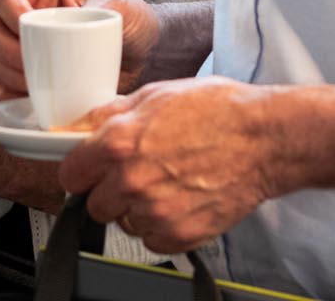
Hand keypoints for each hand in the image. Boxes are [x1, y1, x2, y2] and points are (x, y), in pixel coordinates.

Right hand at [0, 0, 157, 101]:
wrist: (143, 58)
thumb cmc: (130, 22)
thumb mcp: (124, 6)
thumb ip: (106, 5)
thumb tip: (84, 15)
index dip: (9, 10)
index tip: (27, 28)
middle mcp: (23, 16)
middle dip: (5, 50)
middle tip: (33, 66)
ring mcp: (19, 49)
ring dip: (5, 75)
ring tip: (36, 85)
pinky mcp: (21, 80)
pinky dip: (6, 96)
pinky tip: (29, 100)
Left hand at [59, 77, 278, 254]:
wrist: (264, 139)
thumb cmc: (218, 111)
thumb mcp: (156, 94)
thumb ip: (111, 113)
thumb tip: (81, 125)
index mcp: (119, 142)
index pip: (70, 174)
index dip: (80, 170)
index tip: (89, 170)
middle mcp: (132, 180)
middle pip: (94, 205)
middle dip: (109, 190)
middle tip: (136, 174)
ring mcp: (155, 212)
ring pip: (123, 223)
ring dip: (137, 209)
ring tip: (166, 184)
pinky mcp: (179, 234)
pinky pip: (151, 241)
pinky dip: (161, 227)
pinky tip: (179, 202)